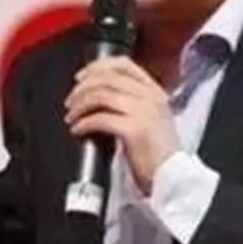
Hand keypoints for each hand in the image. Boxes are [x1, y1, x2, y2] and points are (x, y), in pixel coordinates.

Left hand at [64, 56, 180, 193]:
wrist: (173, 179)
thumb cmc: (158, 155)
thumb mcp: (152, 119)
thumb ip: (132, 103)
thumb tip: (97, 96)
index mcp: (155, 92)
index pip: (123, 65)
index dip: (96, 67)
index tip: (80, 77)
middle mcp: (150, 97)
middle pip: (106, 79)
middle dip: (82, 88)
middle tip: (70, 102)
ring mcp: (144, 112)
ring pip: (100, 96)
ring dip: (80, 106)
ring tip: (71, 117)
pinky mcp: (134, 130)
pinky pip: (99, 119)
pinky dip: (83, 123)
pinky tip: (77, 129)